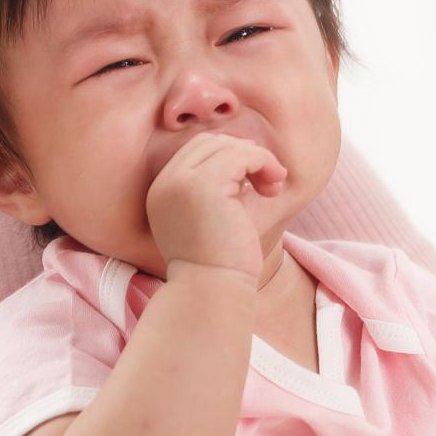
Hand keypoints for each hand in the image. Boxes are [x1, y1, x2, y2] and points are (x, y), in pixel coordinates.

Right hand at [145, 132, 287, 282]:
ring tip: (272, 187)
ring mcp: (181, 182)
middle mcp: (166, 183)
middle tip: (267, 183)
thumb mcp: (210, 220)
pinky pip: (242, 155)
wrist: (211, 293)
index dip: (229, 157)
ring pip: (228, 145)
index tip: (252, 182)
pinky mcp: (204, 186)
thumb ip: (217, 188)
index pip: (196, 151)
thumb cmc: (218, 265)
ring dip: (258, 160)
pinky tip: (273, 188)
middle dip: (243, 154)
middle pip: (210, 142)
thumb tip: (246, 153)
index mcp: (162, 191)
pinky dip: (263, 163)